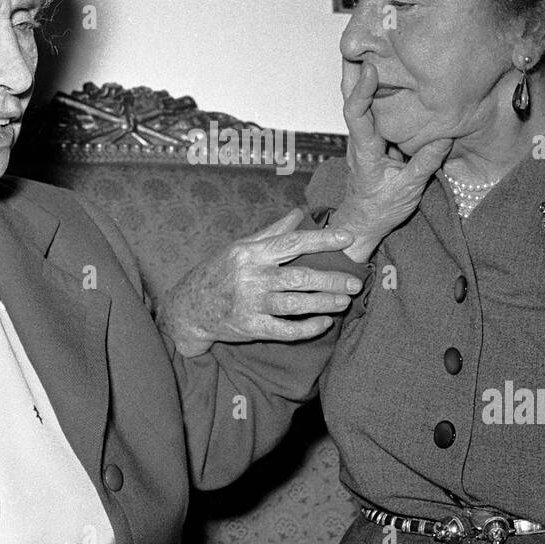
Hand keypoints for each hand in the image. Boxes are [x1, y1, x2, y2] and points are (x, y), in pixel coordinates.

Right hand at [156, 209, 362, 357]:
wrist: (189, 308)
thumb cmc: (219, 272)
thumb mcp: (241, 247)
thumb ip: (272, 232)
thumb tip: (299, 213)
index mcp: (252, 253)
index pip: (293, 242)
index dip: (323, 240)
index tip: (348, 238)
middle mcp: (252, 277)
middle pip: (300, 277)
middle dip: (331, 279)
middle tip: (355, 282)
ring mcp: (251, 304)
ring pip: (296, 304)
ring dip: (324, 303)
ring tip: (345, 300)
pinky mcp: (251, 328)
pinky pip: (286, 330)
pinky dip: (308, 327)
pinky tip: (324, 322)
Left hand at [333, 59, 452, 261]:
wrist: (362, 222)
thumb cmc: (380, 209)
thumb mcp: (407, 190)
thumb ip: (424, 163)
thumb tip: (444, 137)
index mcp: (364, 150)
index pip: (357, 114)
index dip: (362, 90)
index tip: (370, 68)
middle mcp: (359, 140)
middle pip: (349, 99)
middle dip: (351, 70)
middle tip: (356, 40)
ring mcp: (362, 139)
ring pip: (356, 102)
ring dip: (359, 76)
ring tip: (367, 47)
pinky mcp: (369, 141)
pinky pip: (367, 111)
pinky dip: (370, 91)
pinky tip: (380, 75)